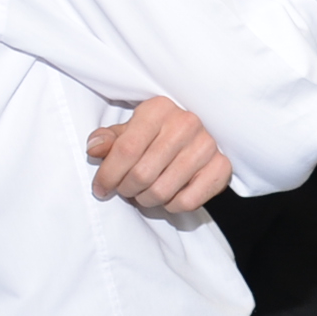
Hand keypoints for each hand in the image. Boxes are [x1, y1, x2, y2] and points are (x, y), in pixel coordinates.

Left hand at [86, 96, 233, 212]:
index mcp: (159, 109)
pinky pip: (187, 201)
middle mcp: (186, 123)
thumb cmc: (155, 137)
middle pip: (142, 173)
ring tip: (144, 194)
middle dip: (126, 189)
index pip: (126, 149)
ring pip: (163, 191)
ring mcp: (207, 145)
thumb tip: (94, 149)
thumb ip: (108, 140)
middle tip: (125, 190)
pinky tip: (168, 197)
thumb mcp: (129, 132)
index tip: (100, 188)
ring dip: (147, 200)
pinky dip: (171, 206)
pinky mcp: (222, 167)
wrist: (196, 140)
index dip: (108, 174)